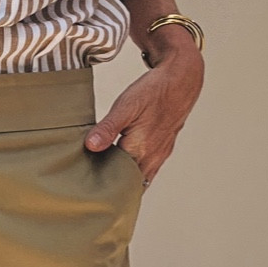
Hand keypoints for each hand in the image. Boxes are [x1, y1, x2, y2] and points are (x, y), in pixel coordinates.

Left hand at [85, 35, 203, 184]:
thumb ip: (108, 128)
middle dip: (112, 186)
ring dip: (125, 181)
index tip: (85, 181)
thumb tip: (91, 146)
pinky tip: (123, 167)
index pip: (116, 179)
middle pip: (129, 183)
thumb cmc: (154, 91)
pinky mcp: (163, 150)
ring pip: (140, 179)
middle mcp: (152, 157)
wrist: (182, 81)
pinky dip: (135, 172)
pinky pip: (148, 170)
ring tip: (105, 179)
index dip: (100, 181)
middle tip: (92, 184)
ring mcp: (160, 155)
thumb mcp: (126, 106)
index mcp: (140, 149)